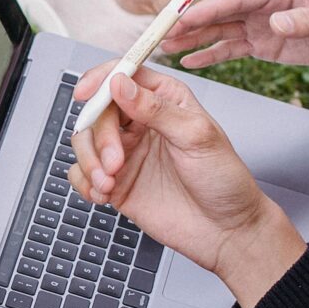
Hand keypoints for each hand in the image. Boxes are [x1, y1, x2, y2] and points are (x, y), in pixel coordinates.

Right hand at [69, 65, 305, 307]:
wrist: (226, 231)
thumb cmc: (223, 180)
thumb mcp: (197, 137)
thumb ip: (156, 109)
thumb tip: (121, 84)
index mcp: (165, 100)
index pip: (124, 76)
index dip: (101, 80)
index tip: (86, 94)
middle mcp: (141, 123)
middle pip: (98, 112)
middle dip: (99, 137)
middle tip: (115, 163)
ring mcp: (126, 153)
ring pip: (84, 142)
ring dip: (89, 161)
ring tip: (108, 183)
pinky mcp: (116, 182)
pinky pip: (82, 174)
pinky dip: (84, 182)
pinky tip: (103, 194)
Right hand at [163, 0, 308, 70]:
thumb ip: (304, 20)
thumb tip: (277, 22)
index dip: (207, 8)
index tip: (183, 17)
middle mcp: (261, 4)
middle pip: (219, 13)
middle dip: (190, 23)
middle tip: (162, 34)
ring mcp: (259, 23)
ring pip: (219, 31)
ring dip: (193, 39)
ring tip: (166, 48)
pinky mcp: (261, 43)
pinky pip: (231, 49)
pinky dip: (210, 55)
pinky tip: (190, 62)